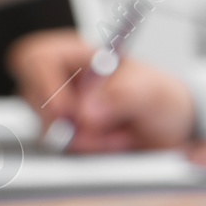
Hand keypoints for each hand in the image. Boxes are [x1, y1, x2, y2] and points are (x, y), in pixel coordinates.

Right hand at [5, 29, 194, 151]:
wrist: (171, 128)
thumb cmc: (160, 96)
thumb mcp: (151, 91)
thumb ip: (122, 96)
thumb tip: (86, 112)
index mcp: (75, 53)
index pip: (35, 59)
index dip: (43, 84)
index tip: (65, 111)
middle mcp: (61, 79)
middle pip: (34, 100)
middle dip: (70, 122)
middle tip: (104, 130)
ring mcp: (60, 110)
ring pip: (49, 131)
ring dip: (88, 140)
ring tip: (121, 134)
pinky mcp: (67, 136)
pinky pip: (65, 151)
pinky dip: (92, 152)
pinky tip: (113, 143)